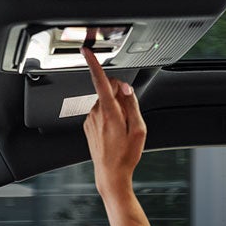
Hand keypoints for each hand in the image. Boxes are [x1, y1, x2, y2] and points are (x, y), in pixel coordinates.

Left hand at [81, 47, 146, 198]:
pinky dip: (109, 117)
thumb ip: (132, 105)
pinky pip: (100, 112)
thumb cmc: (126, 155)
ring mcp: (90, 119)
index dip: (93, 63)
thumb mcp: (139, 129)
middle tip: (129, 115)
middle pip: (109, 90)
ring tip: (122, 129)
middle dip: (120, 95)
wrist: (110, 174)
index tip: (86, 51)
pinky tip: (114, 133)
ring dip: (115, 108)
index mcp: (109, 111)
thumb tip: (126, 89)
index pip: (100, 81)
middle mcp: (96, 113)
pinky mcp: (88, 125)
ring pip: (105, 102)